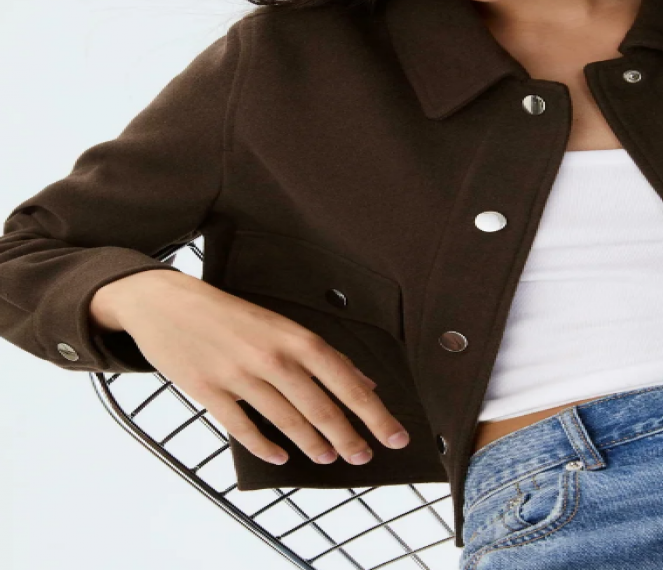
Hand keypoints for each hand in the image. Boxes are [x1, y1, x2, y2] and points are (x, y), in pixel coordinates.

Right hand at [90, 270, 410, 464]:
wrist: (168, 303)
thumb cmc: (230, 313)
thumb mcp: (280, 324)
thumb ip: (321, 355)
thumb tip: (363, 382)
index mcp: (294, 336)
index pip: (345, 380)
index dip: (374, 412)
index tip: (394, 435)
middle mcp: (272, 357)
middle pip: (321, 407)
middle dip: (348, 437)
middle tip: (365, 457)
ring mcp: (239, 376)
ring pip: (287, 421)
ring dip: (313, 444)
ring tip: (329, 457)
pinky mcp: (209, 393)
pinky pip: (244, 429)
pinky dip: (265, 447)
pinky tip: (281, 457)